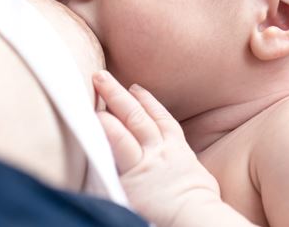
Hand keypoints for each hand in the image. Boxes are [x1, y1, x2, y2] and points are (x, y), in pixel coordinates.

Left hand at [93, 71, 222, 226]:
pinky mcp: (128, 180)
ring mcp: (142, 164)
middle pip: (135, 116)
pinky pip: (110, 156)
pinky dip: (100, 140)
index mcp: (177, 149)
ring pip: (121, 131)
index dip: (147, 101)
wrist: (195, 216)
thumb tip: (182, 167)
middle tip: (101, 75)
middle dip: (117, 94)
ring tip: (91, 94)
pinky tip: (88, 129)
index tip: (135, 87)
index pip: (161, 118)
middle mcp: (158, 151)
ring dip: (106, 111)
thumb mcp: (196, 175)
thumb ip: (182, 164)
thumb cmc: (201, 203)